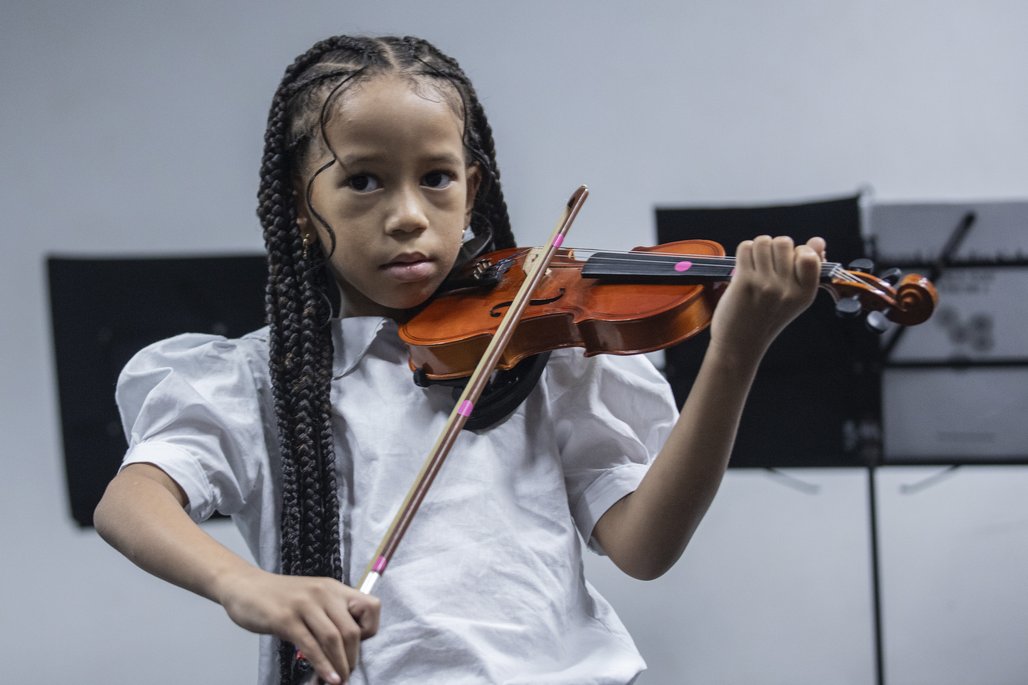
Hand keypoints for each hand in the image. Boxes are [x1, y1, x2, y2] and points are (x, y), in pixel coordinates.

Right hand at [216, 567, 379, 683]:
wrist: (244, 586)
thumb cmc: (280, 597)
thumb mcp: (312, 598)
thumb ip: (329, 615)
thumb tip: (345, 649)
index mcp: (334, 589)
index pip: (371, 607)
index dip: (370, 631)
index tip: (359, 647)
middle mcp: (324, 594)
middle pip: (352, 630)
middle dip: (352, 658)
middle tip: (347, 673)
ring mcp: (304, 605)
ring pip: (333, 639)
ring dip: (339, 665)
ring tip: (339, 681)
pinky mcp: (285, 619)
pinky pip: (310, 646)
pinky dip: (322, 666)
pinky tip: (326, 679)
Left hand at [709, 235, 824, 359]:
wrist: (740, 343)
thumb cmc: (767, 318)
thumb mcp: (796, 298)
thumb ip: (809, 269)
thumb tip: (818, 241)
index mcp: (805, 293)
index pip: (808, 255)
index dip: (796, 251)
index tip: (788, 264)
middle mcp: (787, 289)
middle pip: (784, 242)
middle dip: (775, 248)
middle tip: (768, 266)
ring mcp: (766, 285)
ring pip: (763, 241)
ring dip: (758, 249)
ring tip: (756, 265)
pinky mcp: (744, 282)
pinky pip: (746, 247)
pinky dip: (744, 252)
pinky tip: (744, 267)